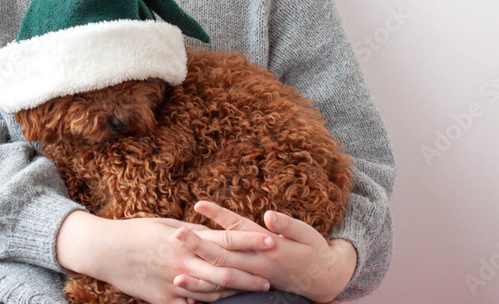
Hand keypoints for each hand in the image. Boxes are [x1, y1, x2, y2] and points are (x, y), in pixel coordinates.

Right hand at [57, 211, 271, 303]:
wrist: (106, 250)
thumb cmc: (136, 232)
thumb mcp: (165, 225)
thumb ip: (192, 231)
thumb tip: (213, 233)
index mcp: (185, 240)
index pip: (226, 241)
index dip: (251, 242)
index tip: (273, 241)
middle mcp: (184, 262)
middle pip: (226, 272)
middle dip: (251, 275)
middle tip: (271, 277)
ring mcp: (175, 283)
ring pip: (212, 292)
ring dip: (234, 292)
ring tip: (253, 291)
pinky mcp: (165, 300)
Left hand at [172, 201, 356, 301]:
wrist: (324, 280)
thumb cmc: (314, 250)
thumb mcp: (306, 233)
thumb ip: (287, 225)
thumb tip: (268, 215)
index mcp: (269, 248)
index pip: (237, 230)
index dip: (218, 216)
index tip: (197, 204)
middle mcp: (258, 266)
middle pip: (222, 256)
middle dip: (198, 246)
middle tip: (175, 235)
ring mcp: (253, 281)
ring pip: (221, 282)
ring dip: (198, 280)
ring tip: (174, 276)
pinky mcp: (251, 290)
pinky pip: (226, 296)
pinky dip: (208, 297)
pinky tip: (190, 298)